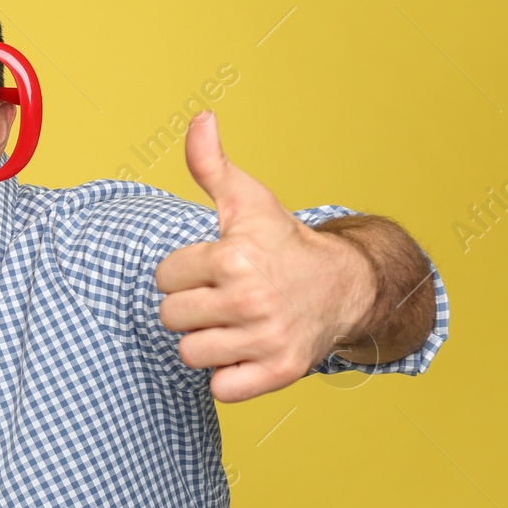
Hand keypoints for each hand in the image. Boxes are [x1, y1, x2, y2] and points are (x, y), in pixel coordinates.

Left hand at [155, 112, 374, 401]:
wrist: (344, 286)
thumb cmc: (283, 243)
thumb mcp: (247, 200)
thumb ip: (211, 164)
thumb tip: (201, 118)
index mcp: (234, 257)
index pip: (163, 277)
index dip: (183, 272)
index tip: (214, 267)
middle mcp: (251, 299)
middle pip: (171, 318)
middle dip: (191, 307)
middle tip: (224, 296)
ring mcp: (267, 339)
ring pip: (190, 354)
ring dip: (206, 341)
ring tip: (234, 322)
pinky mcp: (280, 372)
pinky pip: (220, 389)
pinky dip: (229, 376)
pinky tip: (246, 350)